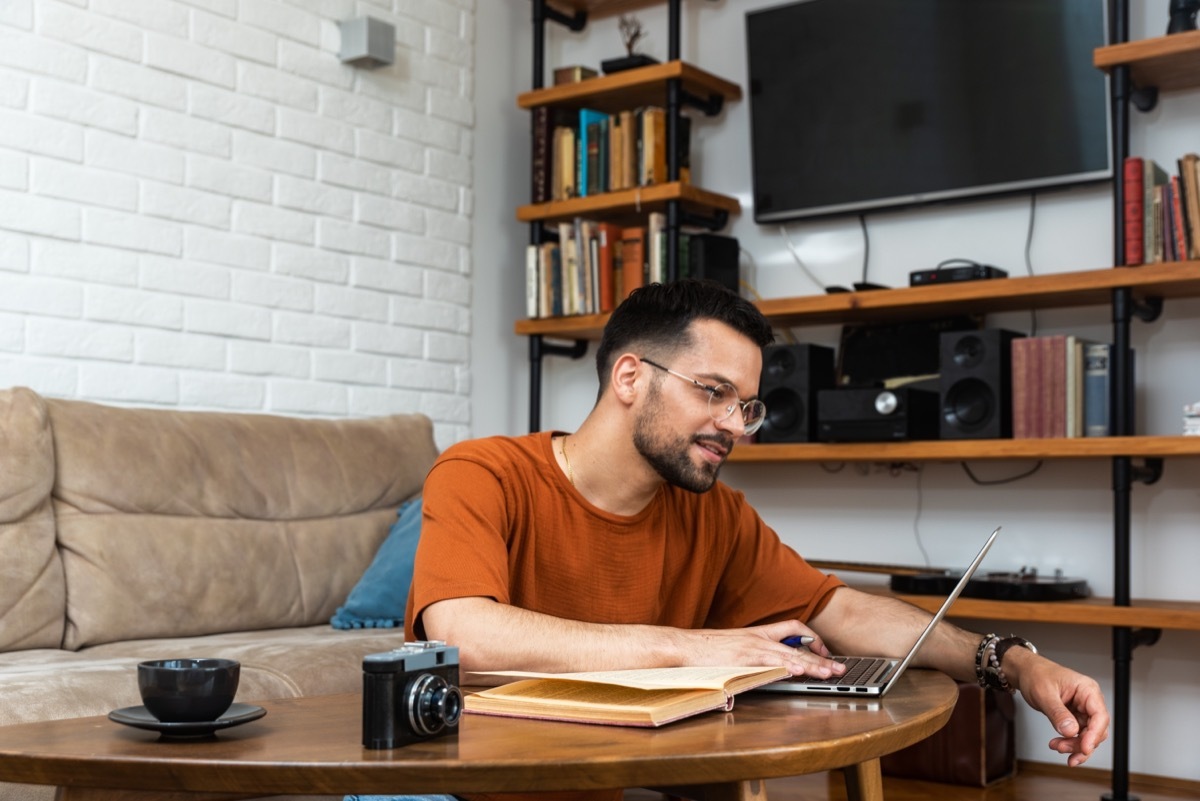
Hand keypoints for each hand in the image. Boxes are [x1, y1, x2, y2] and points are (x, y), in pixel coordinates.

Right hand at [676, 621, 845, 679]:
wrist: (685, 646)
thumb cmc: (705, 650)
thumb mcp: (734, 648)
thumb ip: (753, 654)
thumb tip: (768, 667)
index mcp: (758, 634)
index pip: (793, 628)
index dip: (811, 638)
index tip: (823, 651)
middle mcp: (759, 638)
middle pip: (798, 644)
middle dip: (821, 657)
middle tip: (839, 668)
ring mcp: (752, 648)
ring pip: (790, 655)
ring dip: (812, 665)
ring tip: (830, 673)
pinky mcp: (744, 659)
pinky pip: (771, 663)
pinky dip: (787, 667)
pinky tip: (799, 672)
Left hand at [1006, 648, 1109, 765]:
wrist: (1026, 672)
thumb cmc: (1036, 675)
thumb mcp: (1044, 694)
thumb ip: (1058, 713)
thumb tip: (1071, 731)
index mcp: (1087, 690)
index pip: (1100, 716)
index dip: (1094, 735)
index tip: (1084, 748)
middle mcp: (1088, 700)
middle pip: (1096, 729)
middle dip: (1080, 743)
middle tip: (1062, 748)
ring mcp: (1082, 709)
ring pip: (1087, 735)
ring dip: (1074, 745)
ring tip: (1057, 746)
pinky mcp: (1074, 716)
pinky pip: (1077, 734)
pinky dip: (1069, 742)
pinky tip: (1058, 744)